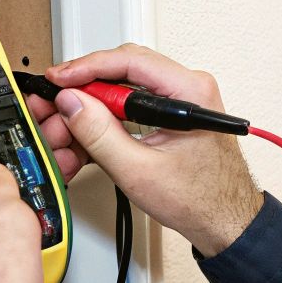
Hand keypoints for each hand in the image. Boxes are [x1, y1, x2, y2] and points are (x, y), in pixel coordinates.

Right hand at [24, 43, 262, 255]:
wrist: (225, 221)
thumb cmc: (200, 200)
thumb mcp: (138, 170)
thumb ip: (100, 134)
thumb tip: (72, 103)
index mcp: (190, 91)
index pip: (129, 61)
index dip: (86, 68)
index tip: (58, 79)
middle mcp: (188, 87)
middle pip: (124, 69)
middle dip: (85, 87)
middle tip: (56, 101)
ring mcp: (181, 99)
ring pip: (124, 87)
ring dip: (94, 105)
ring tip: (67, 125)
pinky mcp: (172, 113)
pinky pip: (133, 104)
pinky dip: (108, 118)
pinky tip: (87, 134)